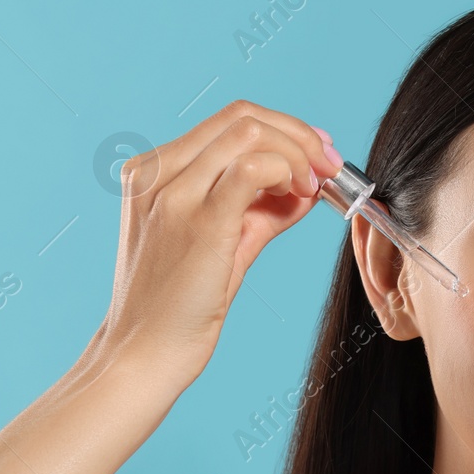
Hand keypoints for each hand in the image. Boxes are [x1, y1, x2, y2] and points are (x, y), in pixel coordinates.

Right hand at [95, 100, 341, 385]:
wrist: (144, 356)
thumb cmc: (177, 309)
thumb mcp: (220, 244)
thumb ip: (258, 209)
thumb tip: (304, 186)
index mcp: (152, 172)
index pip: (228, 122)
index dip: (284, 130)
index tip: (317, 155)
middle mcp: (156, 174)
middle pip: (241, 117)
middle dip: (299, 135)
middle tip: (328, 167)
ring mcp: (172, 194)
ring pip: (249, 132)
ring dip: (297, 153)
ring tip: (312, 188)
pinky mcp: (198, 222)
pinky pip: (253, 168)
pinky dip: (287, 173)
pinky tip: (297, 199)